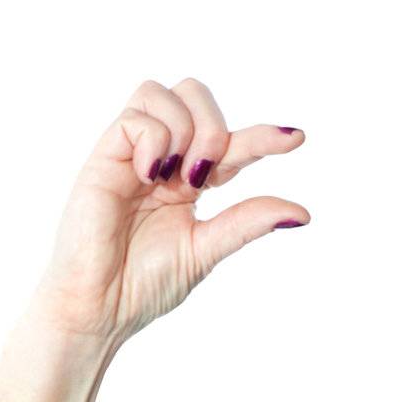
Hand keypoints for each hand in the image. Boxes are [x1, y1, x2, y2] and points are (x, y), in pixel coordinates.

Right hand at [27, 76, 308, 345]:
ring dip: (185, 129)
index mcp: (188, 182)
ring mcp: (132, 155)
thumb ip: (246, 223)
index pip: (230, 144)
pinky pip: (137, 118)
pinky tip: (151, 177)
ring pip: (164, 93)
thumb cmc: (143, 285)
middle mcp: (162, 161)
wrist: (99, 308)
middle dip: (215, 127)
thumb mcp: (206, 250)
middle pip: (196, 95)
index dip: (263, 137)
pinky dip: (155, 140)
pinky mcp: (104, 158)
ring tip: (177, 178)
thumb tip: (301, 213)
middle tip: (206, 177)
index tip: (296, 139)